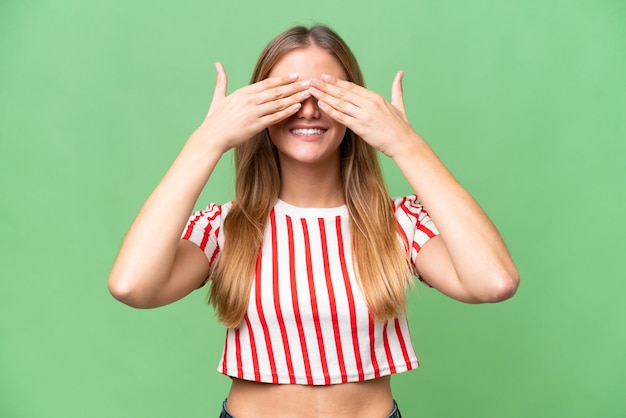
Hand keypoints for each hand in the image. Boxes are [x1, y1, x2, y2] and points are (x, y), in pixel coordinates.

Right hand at [195, 62, 311, 151]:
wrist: (211, 136)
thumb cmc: (215, 119)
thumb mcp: (218, 97)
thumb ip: (221, 81)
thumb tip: (218, 65)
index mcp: (243, 92)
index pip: (267, 83)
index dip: (283, 79)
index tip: (296, 75)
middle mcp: (249, 100)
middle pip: (276, 91)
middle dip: (294, 86)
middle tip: (309, 82)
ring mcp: (253, 113)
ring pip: (278, 103)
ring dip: (294, 97)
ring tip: (308, 93)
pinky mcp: (255, 125)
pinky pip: (274, 117)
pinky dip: (286, 112)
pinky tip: (297, 107)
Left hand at [309, 71, 414, 156]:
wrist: (403, 142)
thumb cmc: (401, 125)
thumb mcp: (399, 104)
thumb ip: (397, 88)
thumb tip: (401, 73)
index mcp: (376, 97)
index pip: (352, 87)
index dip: (337, 81)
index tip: (325, 76)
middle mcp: (369, 103)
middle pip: (343, 92)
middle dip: (326, 85)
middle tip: (312, 79)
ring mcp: (364, 115)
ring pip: (340, 103)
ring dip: (324, 95)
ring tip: (312, 90)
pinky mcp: (361, 127)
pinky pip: (342, 117)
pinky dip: (331, 110)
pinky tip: (321, 104)